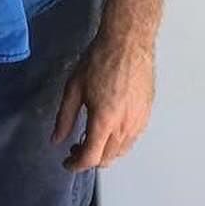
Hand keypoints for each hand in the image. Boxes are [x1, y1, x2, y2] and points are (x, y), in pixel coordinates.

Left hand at [52, 34, 154, 172]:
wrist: (128, 40)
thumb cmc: (102, 58)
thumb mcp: (74, 88)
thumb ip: (65, 118)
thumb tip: (57, 139)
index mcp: (105, 120)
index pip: (91, 158)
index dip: (76, 165)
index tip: (67, 162)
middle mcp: (125, 125)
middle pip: (107, 159)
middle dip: (89, 160)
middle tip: (76, 149)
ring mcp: (139, 120)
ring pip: (122, 151)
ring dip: (105, 152)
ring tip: (92, 139)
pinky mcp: (147, 112)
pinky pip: (133, 138)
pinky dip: (119, 142)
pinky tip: (110, 129)